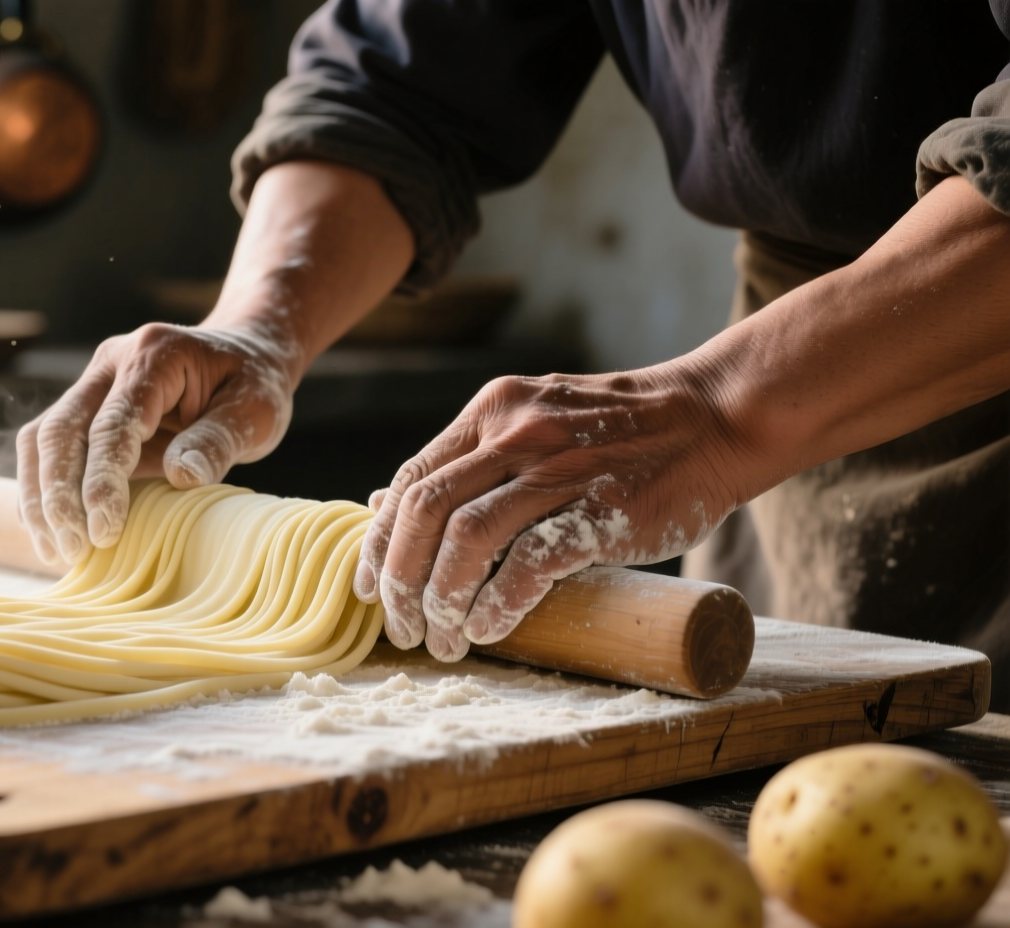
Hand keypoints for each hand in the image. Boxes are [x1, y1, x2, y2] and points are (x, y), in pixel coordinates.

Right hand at [17, 322, 299, 564]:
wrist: (245, 355)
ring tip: (57, 552)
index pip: (112, 423)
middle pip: (60, 429)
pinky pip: (47, 449)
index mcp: (153, 356)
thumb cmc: (253, 384)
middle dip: (58, 495)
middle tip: (73, 550)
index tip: (104, 532)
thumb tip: (181, 478)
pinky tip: (51, 535)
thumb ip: (218, 441)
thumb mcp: (255, 411)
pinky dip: (42, 492)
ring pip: (42, 439)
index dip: (102, 480)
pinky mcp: (85, 410)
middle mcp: (111, 364)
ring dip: (40, 498)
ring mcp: (92, 384)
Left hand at [355, 367, 751, 660]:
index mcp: (491, 412)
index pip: (411, 481)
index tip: (371, 589)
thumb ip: (471, 460)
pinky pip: (529, 563)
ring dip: (443, 600)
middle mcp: (516, 433)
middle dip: (402, 580)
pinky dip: (498, 603)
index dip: (380, 541)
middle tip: (403, 629)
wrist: (714, 418)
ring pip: (467, 539)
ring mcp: (559, 469)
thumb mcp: (532, 423)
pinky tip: (487, 629)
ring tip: (444, 640)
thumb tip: (386, 504)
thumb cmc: (618, 434)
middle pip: (426, 512)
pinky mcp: (602, 510)